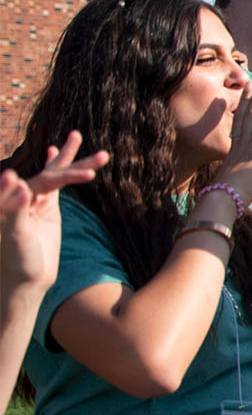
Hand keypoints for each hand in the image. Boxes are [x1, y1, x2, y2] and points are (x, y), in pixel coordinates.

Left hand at [0, 133, 107, 291]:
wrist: (26, 279)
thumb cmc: (16, 260)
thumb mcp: (15, 235)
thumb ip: (15, 208)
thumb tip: (19, 181)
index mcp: (9, 201)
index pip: (31, 183)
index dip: (49, 175)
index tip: (56, 164)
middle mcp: (19, 196)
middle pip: (45, 173)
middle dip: (64, 159)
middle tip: (77, 137)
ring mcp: (34, 201)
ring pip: (54, 175)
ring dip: (69, 159)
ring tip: (77, 135)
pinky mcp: (45, 207)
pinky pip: (54, 184)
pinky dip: (58, 169)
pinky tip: (56, 152)